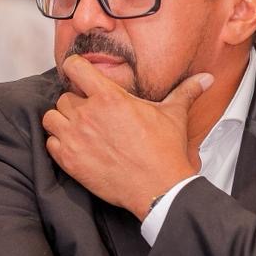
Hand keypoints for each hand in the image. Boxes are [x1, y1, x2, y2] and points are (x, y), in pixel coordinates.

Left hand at [41, 55, 211, 219]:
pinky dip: (58, 144)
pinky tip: (76, 147)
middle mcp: (88, 114)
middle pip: (64, 96)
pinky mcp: (70, 161)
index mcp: (109, 97)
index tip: (81, 75)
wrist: (158, 188)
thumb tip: (205, 79)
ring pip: (51, 118)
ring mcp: (76, 138)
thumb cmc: (164, 151)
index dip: (76, 68)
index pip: (75, 67)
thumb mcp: (174, 115)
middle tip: (90, 114)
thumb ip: (185, 92)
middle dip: (75, 103)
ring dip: (62, 121)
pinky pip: (50, 144)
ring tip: (78, 129)